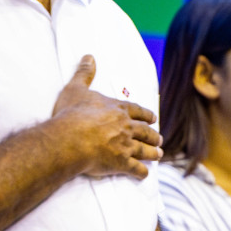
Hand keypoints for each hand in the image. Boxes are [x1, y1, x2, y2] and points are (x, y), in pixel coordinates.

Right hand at [49, 55, 161, 179]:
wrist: (71, 137)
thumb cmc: (72, 113)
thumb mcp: (76, 89)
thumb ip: (84, 73)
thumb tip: (89, 56)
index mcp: (117, 109)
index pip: (136, 110)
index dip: (145, 114)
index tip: (153, 118)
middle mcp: (126, 127)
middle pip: (144, 131)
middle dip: (153, 135)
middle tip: (159, 138)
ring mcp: (126, 145)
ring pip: (144, 149)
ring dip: (153, 152)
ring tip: (159, 154)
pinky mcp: (121, 163)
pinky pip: (135, 169)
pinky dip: (141, 172)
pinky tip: (145, 174)